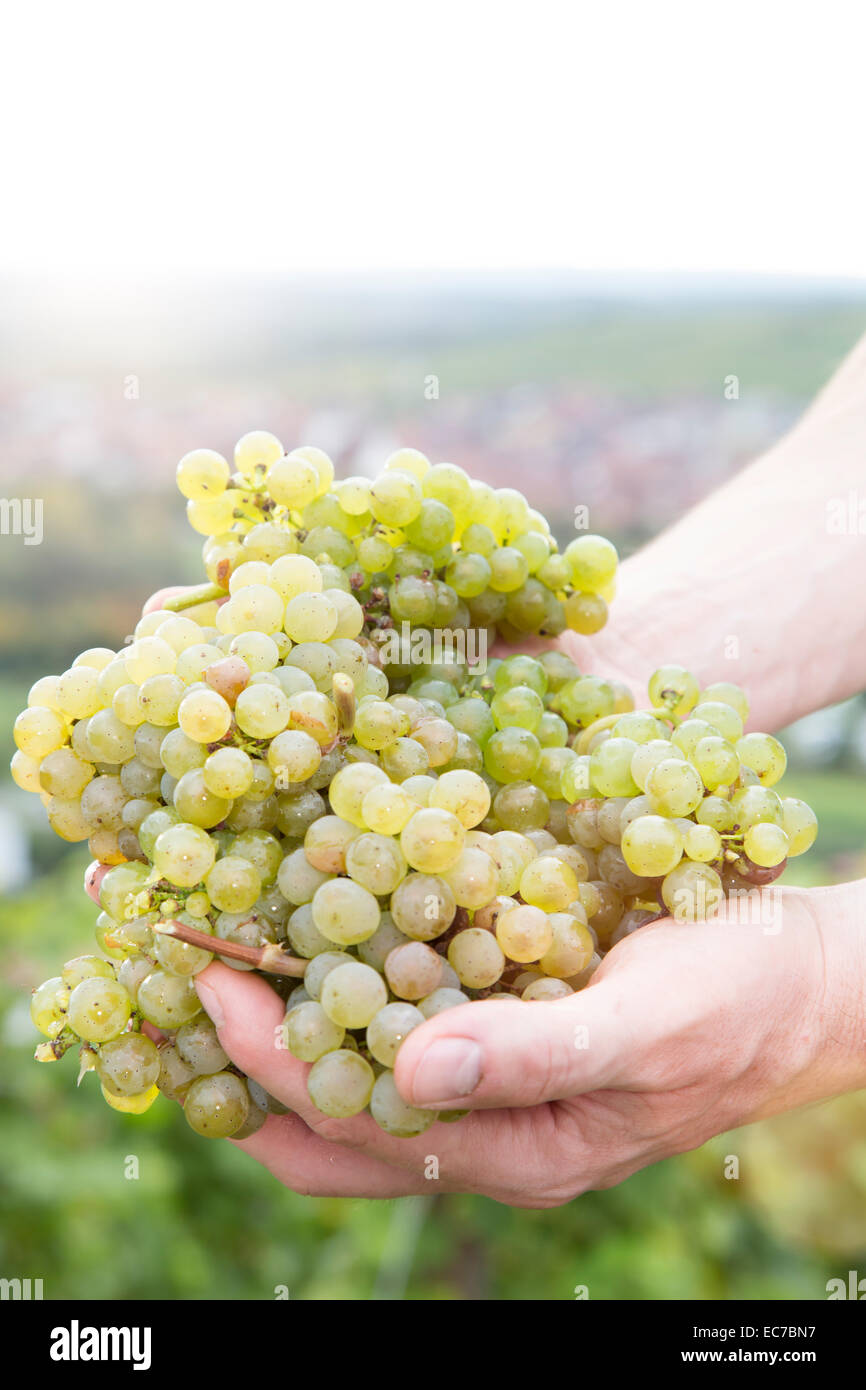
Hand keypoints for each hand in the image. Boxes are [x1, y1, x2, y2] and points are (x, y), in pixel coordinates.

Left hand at [162, 881, 864, 1205]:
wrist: (800, 983)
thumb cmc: (739, 1003)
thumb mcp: (649, 1026)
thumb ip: (537, 1054)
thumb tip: (408, 1073)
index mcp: (512, 1150)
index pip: (352, 1119)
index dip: (267, 1053)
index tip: (207, 972)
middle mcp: (485, 1130)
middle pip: (327, 1122)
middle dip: (241, 1060)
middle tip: (176, 975)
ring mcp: (492, 1085)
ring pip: (353, 1081)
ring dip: (285, 1029)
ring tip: (222, 959)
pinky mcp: (506, 1032)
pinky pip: (398, 1029)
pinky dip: (345, 991)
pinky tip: (320, 937)